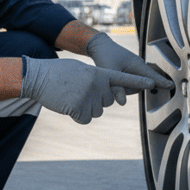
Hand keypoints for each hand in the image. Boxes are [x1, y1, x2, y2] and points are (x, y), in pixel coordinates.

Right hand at [20, 56, 156, 124]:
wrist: (38, 77)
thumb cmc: (57, 73)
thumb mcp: (80, 70)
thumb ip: (96, 79)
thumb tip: (106, 91)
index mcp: (98, 73)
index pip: (122, 78)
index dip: (137, 82)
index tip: (152, 83)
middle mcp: (97, 84)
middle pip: (108, 102)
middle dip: (95, 101)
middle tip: (77, 91)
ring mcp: (89, 96)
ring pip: (97, 112)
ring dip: (84, 108)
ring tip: (71, 96)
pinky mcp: (80, 108)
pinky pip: (86, 119)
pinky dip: (77, 116)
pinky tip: (67, 105)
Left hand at [84, 31, 172, 89]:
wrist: (100, 46)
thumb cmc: (106, 56)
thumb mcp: (110, 73)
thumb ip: (117, 89)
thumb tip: (122, 103)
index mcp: (138, 65)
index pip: (153, 77)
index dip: (163, 83)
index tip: (172, 87)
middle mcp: (139, 66)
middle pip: (143, 84)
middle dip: (132, 88)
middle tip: (117, 82)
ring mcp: (135, 68)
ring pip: (136, 84)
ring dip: (127, 86)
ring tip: (114, 77)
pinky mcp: (131, 70)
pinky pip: (131, 81)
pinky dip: (124, 83)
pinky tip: (116, 77)